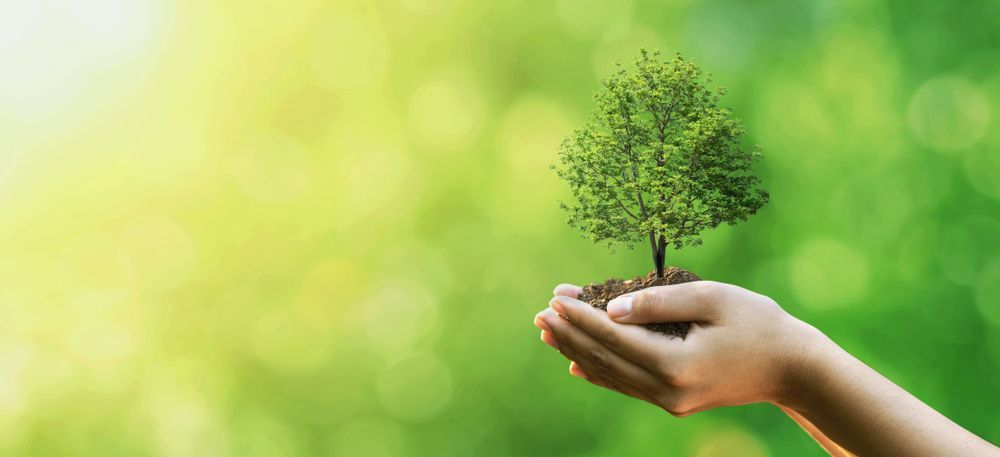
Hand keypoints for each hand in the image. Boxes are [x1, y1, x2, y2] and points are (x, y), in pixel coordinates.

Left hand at [533, 281, 820, 415]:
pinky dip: (599, 371)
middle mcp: (667, 390)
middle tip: (540, 313)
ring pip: (611, 374)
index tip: (555, 298)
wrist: (792, 368)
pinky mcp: (673, 401)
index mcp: (676, 364)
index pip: (613, 337)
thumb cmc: (757, 323)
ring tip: (548, 332)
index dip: (581, 317)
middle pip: (605, 359)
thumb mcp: (712, 298)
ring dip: (577, 352)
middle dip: (569, 335)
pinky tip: (576, 364)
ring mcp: (669, 400)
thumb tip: (611, 309)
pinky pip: (626, 386)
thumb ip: (658, 302)